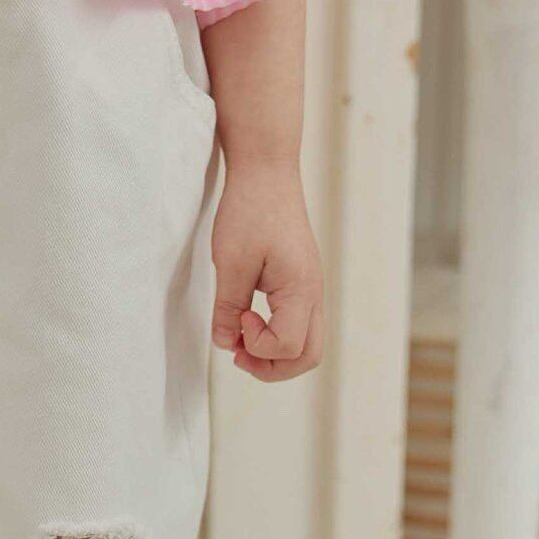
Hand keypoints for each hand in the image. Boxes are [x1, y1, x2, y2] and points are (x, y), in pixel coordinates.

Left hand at [210, 158, 322, 380]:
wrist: (267, 172)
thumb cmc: (250, 211)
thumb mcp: (231, 263)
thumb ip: (227, 308)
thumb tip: (224, 342)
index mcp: (301, 290)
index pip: (289, 348)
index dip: (258, 347)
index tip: (237, 318)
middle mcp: (314, 294)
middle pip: (308, 356)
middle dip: (271, 366)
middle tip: (237, 351)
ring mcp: (311, 289)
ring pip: (306, 343)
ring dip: (273, 352)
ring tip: (239, 334)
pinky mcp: (301, 282)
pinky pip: (298, 324)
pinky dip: (275, 333)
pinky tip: (247, 316)